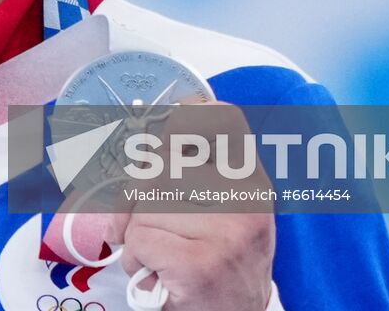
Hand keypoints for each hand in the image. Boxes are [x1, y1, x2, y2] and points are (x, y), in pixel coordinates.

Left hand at [106, 101, 274, 310]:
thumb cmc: (220, 265)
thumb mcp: (222, 213)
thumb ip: (190, 175)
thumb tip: (141, 147)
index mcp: (252, 184)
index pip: (224, 122)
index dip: (186, 115)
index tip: (167, 126)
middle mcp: (245, 202)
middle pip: (163, 166)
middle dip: (141, 197)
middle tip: (148, 222)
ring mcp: (225, 233)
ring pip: (145, 206)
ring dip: (138, 234)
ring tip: (162, 256)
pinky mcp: (199, 265)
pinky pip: (138, 240)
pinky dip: (136, 260)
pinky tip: (158, 274)